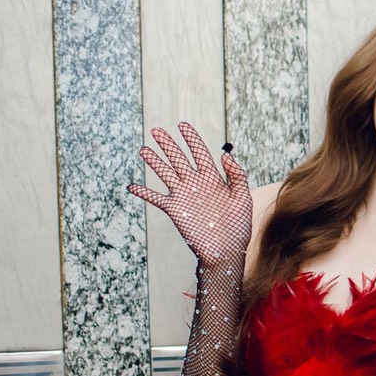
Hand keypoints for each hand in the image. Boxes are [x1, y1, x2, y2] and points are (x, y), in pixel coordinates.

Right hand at [127, 122, 251, 269]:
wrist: (227, 250)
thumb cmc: (239, 226)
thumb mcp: (243, 198)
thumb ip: (237, 175)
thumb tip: (224, 154)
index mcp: (214, 179)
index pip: (200, 153)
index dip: (192, 139)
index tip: (182, 125)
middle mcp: (196, 184)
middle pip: (179, 159)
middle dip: (168, 145)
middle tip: (156, 130)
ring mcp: (184, 196)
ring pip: (166, 174)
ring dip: (155, 162)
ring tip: (144, 150)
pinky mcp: (175, 210)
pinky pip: (156, 198)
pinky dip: (144, 193)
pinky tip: (132, 187)